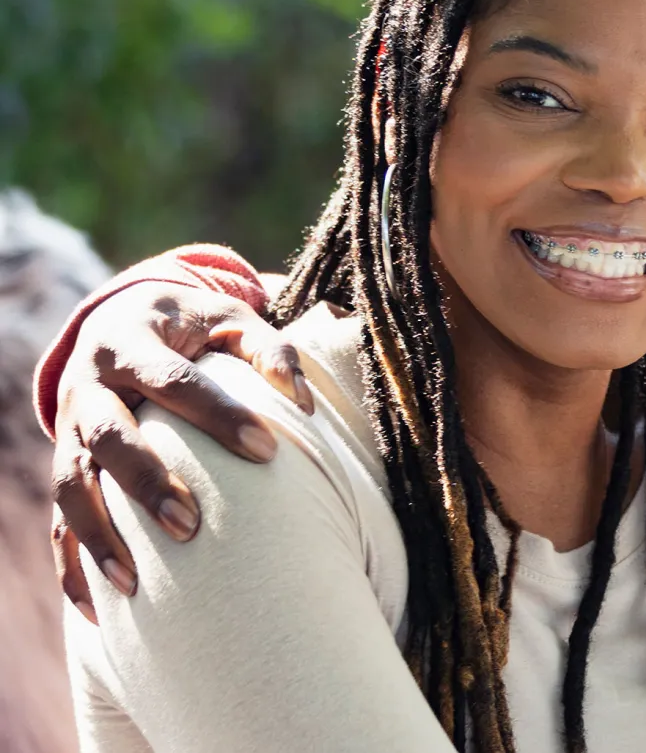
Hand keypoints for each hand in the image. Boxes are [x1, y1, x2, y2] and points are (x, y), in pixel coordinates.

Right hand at [50, 280, 307, 620]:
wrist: (121, 318)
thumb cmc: (191, 327)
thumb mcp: (228, 317)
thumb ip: (267, 348)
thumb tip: (302, 400)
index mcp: (130, 344)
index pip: (173, 383)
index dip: (218, 416)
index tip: (267, 452)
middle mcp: (87, 389)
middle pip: (106, 437)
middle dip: (144, 483)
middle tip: (190, 526)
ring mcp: (66, 433)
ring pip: (69, 487)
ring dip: (98, 536)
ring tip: (136, 585)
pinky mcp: (65, 468)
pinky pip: (57, 525)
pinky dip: (73, 568)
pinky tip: (100, 613)